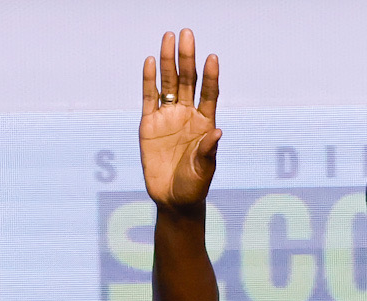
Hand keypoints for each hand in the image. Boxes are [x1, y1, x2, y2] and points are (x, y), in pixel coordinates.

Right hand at [140, 29, 220, 211]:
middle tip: (186, 34)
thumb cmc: (194, 187)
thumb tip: (217, 132)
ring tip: (168, 37)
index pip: (209, 94)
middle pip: (188, 80)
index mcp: (205, 124)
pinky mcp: (149, 124)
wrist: (173, 200)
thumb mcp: (204, 171)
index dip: (210, 76)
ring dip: (167, 61)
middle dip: (187, 57)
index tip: (212, 58)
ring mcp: (168, 117)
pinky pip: (149, 97)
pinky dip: (148, 80)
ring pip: (168, 83)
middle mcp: (187, 115)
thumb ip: (208, 151)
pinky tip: (149, 62)